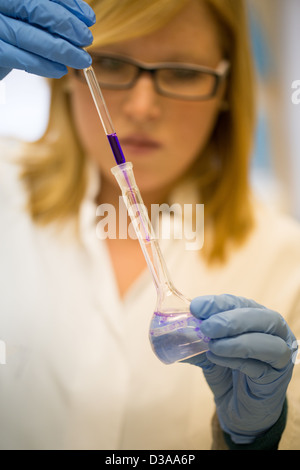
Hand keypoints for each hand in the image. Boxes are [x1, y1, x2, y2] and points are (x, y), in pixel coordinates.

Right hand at [0, 0, 94, 79]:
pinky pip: (21, 59)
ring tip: (80, 59)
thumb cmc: (10, 28)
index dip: (69, 6)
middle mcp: (1, 4)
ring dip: (61, 50)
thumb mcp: (28, 15)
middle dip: (68, 27)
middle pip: (38, 12)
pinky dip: (44, 66)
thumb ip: (50, 13)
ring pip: (31, 37)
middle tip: (86, 40)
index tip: (89, 19)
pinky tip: (60, 69)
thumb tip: (82, 20)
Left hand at [186, 294, 296, 443]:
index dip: (218, 303)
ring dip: (237, 342)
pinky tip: (217, 358)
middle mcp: (274, 331)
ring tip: (212, 346)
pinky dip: (237, 361)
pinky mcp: (278, 378)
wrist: (238, 409)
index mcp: (255, 316)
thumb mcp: (206, 352)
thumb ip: (194, 341)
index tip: (196, 307)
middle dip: (232, 320)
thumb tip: (171, 332)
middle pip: (262, 317)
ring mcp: (280, 354)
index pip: (240, 303)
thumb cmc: (226, 373)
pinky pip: (261, 366)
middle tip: (206, 327)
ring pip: (268, 342)